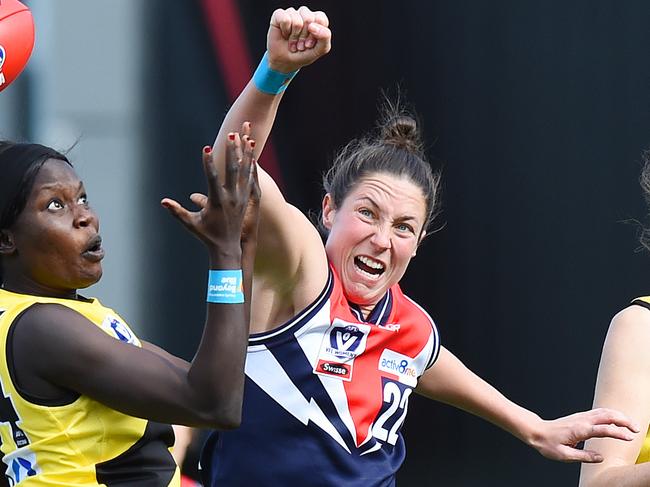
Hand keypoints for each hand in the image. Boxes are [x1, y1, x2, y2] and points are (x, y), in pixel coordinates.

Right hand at [161, 133, 256, 253]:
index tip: (206, 149)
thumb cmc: (206, 235)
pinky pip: (250, 179)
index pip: (213, 179)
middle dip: (232, 151)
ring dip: (245, 154)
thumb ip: (177, 211)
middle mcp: (232, 198)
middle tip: (232, 134)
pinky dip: (251, 166)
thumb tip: (163, 201)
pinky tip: (252, 154)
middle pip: (233, 170)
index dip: (209, 163)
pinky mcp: (246, 199)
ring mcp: (241, 198)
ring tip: (247, 138)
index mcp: (217, 202)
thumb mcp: (190, 224)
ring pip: (245, 172)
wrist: (227, 247)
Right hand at [267, 6, 331, 72]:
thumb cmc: (303, 54)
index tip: (310, 44)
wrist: (285, 62)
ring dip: (294, 36)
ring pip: (296, 20)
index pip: (320, 19)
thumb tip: (312, 26)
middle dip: (304, 37)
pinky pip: (285, 19)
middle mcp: (304, 14)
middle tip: (300, 44)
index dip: (316, 34)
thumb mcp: (320, 49)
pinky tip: (285, 35)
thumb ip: (325, 37)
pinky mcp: (279, 15)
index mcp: (316, 19)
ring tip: (293, 42)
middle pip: (309, 19)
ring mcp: (292, 13)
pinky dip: (285, 31)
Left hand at [530, 408, 639, 462]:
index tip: (629, 437)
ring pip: (604, 411)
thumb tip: (600, 458)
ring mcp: (581, 416)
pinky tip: (618, 419)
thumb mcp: (564, 455)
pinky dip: (612, 414)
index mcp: (579, 430)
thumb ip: (584, 456)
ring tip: (631, 425)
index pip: (603, 429)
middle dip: (624, 420)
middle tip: (636, 429)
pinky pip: (599, 412)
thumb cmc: (548, 444)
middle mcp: (582, 420)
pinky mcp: (580, 417)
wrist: (536, 431)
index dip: (618, 433)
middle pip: (607, 415)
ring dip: (619, 416)